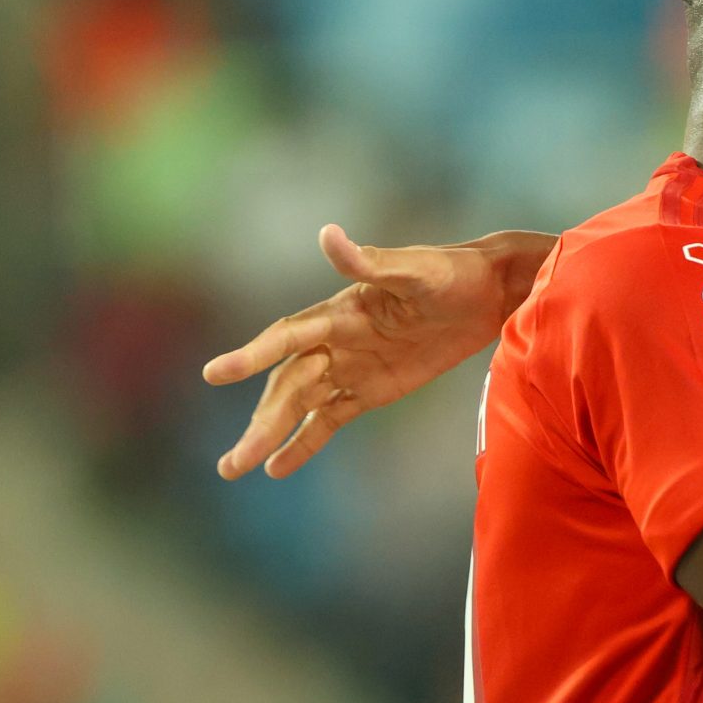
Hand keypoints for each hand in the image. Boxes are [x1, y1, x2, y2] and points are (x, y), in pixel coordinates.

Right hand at [201, 225, 547, 478]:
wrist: (487, 295)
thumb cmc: (449, 274)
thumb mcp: (414, 269)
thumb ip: (370, 261)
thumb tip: (328, 234)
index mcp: (338, 312)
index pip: (286, 337)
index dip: (252, 355)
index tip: (215, 374)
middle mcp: (333, 341)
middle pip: (286, 386)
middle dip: (259, 423)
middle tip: (229, 463)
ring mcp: (349, 368)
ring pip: (299, 406)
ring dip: (268, 435)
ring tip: (234, 468)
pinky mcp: (369, 390)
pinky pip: (328, 420)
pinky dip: (303, 443)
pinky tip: (276, 468)